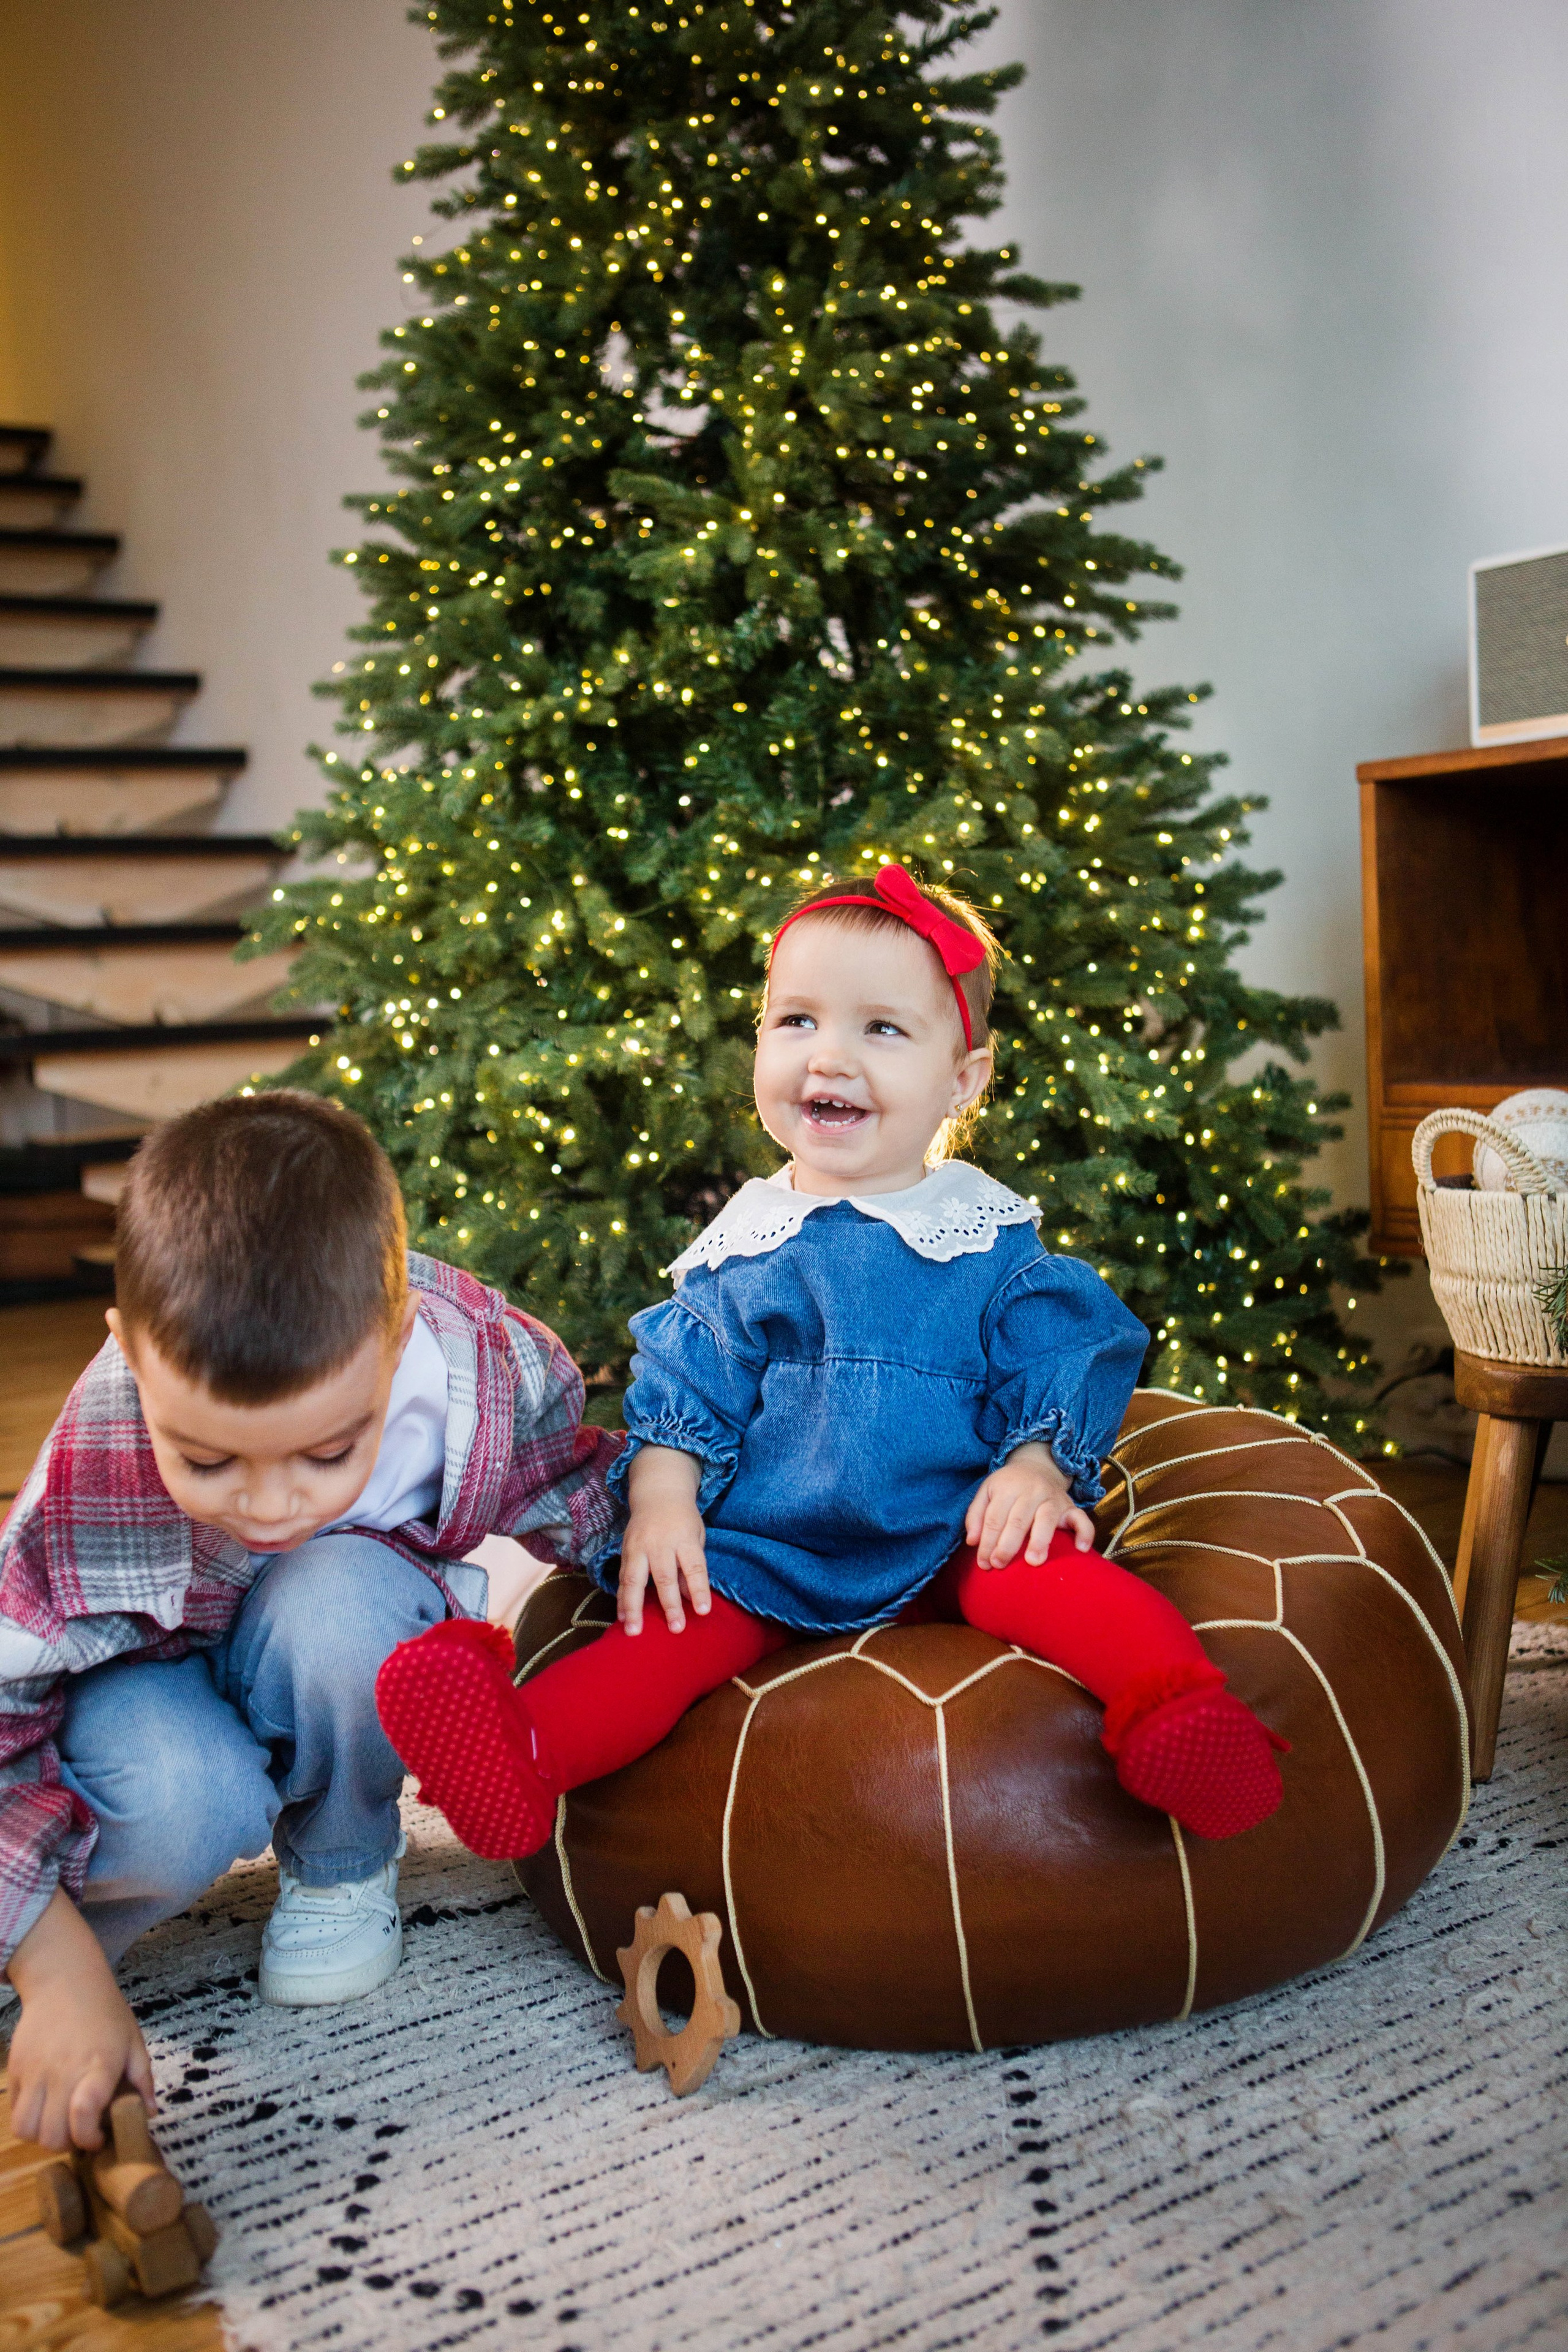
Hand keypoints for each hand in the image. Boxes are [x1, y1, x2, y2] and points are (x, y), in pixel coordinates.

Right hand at [5, 1888, 155, 2150]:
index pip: (84, 2115)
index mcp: (97, 2065)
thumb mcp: (133, 2041)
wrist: (65, 1982)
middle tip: (79, 2130)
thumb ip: (142, 2080)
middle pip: (50, 2135)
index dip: (89, 2138)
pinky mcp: (15, 2069)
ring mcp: (34, 2072)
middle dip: (66, 2143)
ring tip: (59, 2123)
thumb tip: (149, 2114)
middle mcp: (62, 2072)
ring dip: (41, 2135)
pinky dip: (27, 2118)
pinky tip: (45, 2105)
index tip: (100, 2137)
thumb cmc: (106, 2013)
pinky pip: (13, 2111)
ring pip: (25, 2129)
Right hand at [620, 1446, 710, 1634]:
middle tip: (675, 1628)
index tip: (703, 1611)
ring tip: (634, 1631)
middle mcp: (660, 1543)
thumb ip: (691, 1568)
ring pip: (635, 1580)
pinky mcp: (625, 1551)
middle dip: (670, 1604)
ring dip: (634, 1608)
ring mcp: (639, 1547)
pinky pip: (622, 1578)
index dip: (699, 1590)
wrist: (658, 1492)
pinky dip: (621, 1600)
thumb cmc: (683, 1520)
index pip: (694, 1567)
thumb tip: (689, 1599)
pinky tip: (622, 1618)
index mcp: (684, 1539)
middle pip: (664, 1576)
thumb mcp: (696, 1537)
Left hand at [964, 1441, 1095, 1568]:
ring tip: (1033, 1562)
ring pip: (1047, 1519)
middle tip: (999, 1565)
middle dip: (1007, 1545)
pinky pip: (1081, 1519)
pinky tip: (1081, 1549)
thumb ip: (976, 1515)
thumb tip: (972, 1542)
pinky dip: (1084, 1533)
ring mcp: (1053, 1498)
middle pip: (1018, 1520)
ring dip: (1039, 1541)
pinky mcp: (1070, 1506)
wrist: (1037, 1466)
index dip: (987, 1542)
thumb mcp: (987, 1491)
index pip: (994, 1518)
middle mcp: (1031, 1491)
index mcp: (1007, 1488)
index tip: (984, 1563)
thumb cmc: (1009, 1485)